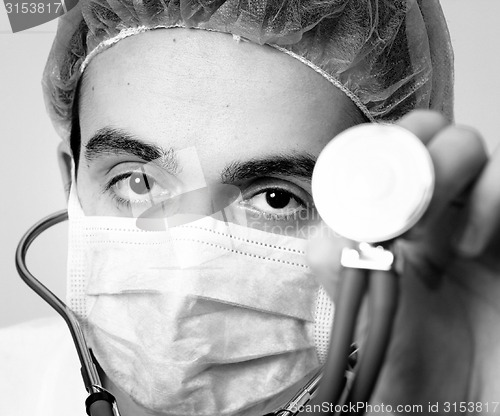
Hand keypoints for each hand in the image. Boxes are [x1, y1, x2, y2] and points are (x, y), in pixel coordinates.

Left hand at [310, 110, 499, 413]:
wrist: (469, 401)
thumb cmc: (414, 367)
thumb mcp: (363, 321)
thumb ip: (339, 266)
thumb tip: (331, 223)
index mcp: (380, 225)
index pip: (370, 157)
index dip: (367, 160)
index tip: (368, 199)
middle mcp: (423, 211)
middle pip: (417, 134)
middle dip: (411, 154)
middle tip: (406, 208)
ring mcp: (469, 214)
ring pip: (461, 143)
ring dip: (445, 169)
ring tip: (434, 231)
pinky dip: (491, 196)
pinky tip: (473, 245)